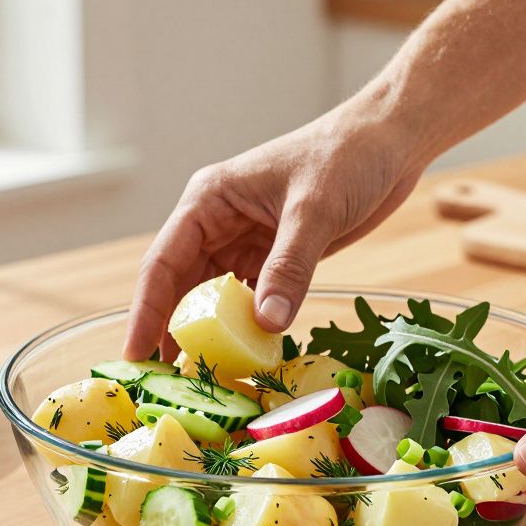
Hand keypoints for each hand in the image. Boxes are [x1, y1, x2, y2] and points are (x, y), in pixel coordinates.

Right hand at [123, 105, 425, 359]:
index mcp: (209, 200)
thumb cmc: (348, 155)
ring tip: (198, 380)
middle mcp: (218, 223)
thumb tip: (266, 323)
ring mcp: (246, 241)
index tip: (134, 355)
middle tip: (161, 384)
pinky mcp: (275, 257)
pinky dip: (245, 329)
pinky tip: (243, 358)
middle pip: (181, 287)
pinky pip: (250, 300)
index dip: (146, 312)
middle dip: (170, 332)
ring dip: (209, 335)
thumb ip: (289, 267)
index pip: (163, 263)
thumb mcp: (315, 211)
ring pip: (214, 298)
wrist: (391, 141)